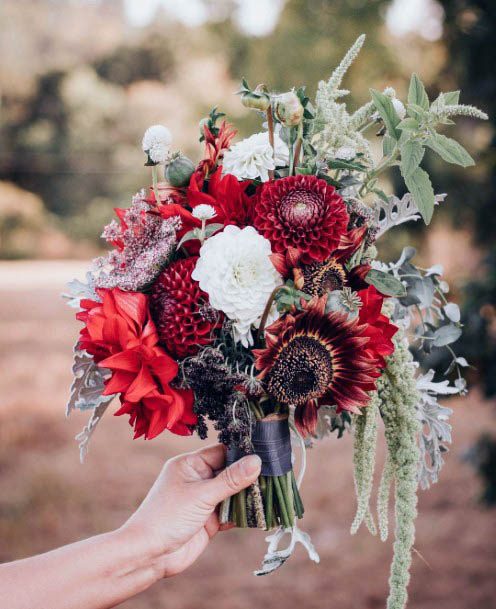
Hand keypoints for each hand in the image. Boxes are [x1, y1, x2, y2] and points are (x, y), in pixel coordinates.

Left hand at [121, 444, 260, 577]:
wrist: (149, 555)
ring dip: (248, 495)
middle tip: (276, 473)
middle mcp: (198, 479)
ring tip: (272, 492)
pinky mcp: (209, 520)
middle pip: (230, 472)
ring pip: (233, 493)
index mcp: (190, 464)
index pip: (222, 451)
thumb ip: (231, 479)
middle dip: (249, 475)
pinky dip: (243, 513)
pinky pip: (231, 512)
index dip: (242, 452)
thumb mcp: (202, 494)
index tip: (267, 451)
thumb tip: (256, 461)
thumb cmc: (167, 517)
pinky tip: (260, 512)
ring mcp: (204, 500)